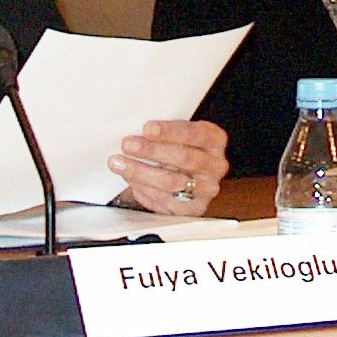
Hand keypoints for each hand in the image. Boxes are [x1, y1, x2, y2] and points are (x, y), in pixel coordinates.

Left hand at [108, 120, 229, 215]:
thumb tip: (133, 130)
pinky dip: (145, 191)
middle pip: (184, 158)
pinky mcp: (195, 208)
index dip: (170, 132)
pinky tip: (132, 181)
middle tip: (128, 145)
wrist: (194, 175)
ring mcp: (207, 189)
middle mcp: (216, 165)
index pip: (194, 133)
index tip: (147, 128)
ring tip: (120, 164)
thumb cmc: (181, 148)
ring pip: (172, 182)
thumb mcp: (179, 133)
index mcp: (215, 140)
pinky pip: (167, 202)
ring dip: (141, 173)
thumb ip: (163, 132)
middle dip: (152, 151)